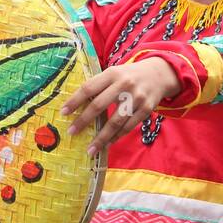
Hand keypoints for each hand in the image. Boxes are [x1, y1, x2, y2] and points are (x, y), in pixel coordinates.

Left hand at [61, 57, 181, 156]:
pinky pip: (128, 127)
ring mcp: (136, 98)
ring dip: (101, 138)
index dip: (74, 101)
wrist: (159, 74)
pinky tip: (107, 144)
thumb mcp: (114, 73)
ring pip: (115, 122)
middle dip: (83, 121)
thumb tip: (76, 104)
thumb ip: (99, 85)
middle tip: (71, 132)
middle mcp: (124, 85)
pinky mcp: (146, 109)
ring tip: (90, 149)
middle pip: (99, 105)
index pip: (89, 88)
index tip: (63, 113)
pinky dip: (116, 137)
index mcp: (112, 74)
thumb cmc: (129, 76)